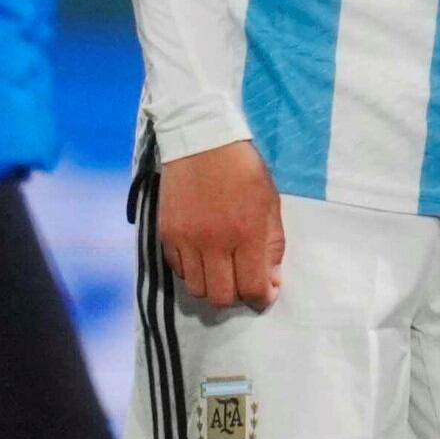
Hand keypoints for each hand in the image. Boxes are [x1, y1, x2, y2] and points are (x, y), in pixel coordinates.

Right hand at [158, 138, 285, 313]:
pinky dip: (192, 270)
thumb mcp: (270, 204)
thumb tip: (271, 281)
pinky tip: (202, 255)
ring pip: (197, 289)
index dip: (262, 298)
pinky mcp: (167, 234)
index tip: (265, 292)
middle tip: (242, 280)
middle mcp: (214, 242)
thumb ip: (273, 246)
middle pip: (221, 298)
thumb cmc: (243, 170)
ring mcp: (187, 240)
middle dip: (237, 296)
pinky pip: (178, 270)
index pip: (253, 288)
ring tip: (221, 270)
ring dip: (212, 286)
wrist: (202, 140)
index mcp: (247, 233)